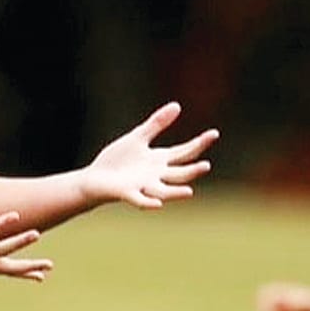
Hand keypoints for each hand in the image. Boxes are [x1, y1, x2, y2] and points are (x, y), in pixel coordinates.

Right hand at [0, 189, 52, 280]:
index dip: (0, 224)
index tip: (16, 215)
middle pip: (0, 251)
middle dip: (18, 243)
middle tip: (36, 234)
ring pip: (6, 268)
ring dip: (28, 267)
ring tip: (48, 266)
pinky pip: (4, 271)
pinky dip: (21, 272)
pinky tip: (38, 276)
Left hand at [85, 102, 217, 209]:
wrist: (95, 179)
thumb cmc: (117, 160)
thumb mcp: (138, 137)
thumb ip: (157, 124)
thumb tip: (177, 106)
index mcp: (159, 160)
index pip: (184, 152)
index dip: (199, 143)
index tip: (214, 133)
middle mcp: (155, 176)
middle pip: (179, 174)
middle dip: (192, 171)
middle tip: (206, 166)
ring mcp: (142, 186)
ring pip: (163, 191)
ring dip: (175, 193)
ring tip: (189, 192)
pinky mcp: (126, 193)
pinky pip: (139, 200)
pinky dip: (148, 203)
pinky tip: (158, 205)